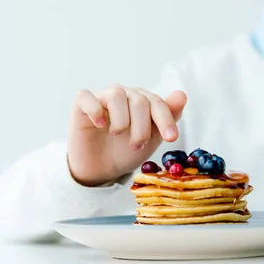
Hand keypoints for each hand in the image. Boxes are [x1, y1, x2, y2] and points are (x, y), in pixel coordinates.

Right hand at [67, 85, 186, 185]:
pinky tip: (100, 125)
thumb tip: (182, 94)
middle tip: (136, 145)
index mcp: (143, 101)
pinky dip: (95, 111)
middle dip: (141, 127)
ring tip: (118, 135)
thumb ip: (168, 116)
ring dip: (122, 120)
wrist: (100, 168)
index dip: (166, 120)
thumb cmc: (126, 151)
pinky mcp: (81, 104)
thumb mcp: (152, 138)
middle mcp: (124, 94)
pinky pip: (87, 97)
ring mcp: (102, 97)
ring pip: (117, 95)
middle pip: (139, 100)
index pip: (158, 103)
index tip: (171, 138)